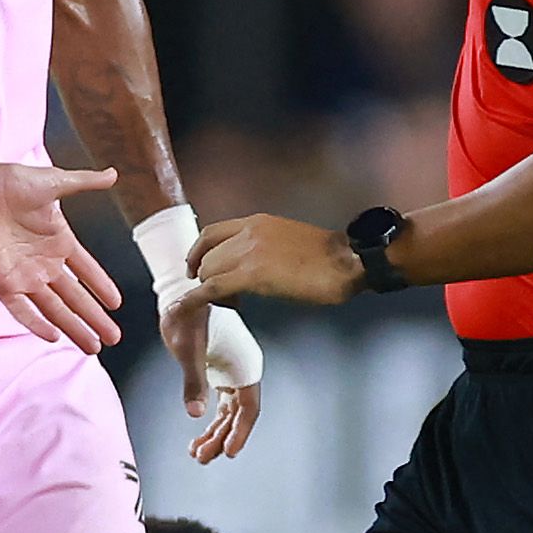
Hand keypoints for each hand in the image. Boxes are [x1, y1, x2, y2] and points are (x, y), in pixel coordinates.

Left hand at [0, 161, 122, 353]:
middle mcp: (44, 263)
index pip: (86, 271)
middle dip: (94, 319)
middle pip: (75, 298)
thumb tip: (113, 174)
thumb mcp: (56, 182)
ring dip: (74, 328)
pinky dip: (37, 323)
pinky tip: (54, 336)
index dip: (101, 286)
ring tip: (93, 346)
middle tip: (113, 338)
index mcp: (58, 241)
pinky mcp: (2, 283)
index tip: (116, 303)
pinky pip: (22, 309)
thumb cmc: (11, 183)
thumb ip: (86, 182)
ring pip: (54, 309)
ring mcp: (24, 275)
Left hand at [163, 292, 264, 463]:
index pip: (248, 408)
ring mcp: (231, 373)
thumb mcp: (189, 350)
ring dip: (215, 433)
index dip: (240, 433)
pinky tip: (198, 434)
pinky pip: (220, 404)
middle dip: (221, 438)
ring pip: (228, 413)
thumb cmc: (188, 316)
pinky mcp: (219, 372)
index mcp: (244, 366)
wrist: (180, 294)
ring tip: (196, 453)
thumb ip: (193, 382)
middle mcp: (242, 372)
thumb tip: (195, 413)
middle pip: (238, 415)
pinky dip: (210, 420)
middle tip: (202, 458)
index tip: (228, 452)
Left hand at [190, 212, 361, 308]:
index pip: (211, 233)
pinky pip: (212, 288)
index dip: (197, 253)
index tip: (195, 269)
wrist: (347, 261)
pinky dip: (194, 300)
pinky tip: (184, 309)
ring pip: (208, 272)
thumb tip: (251, 266)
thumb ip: (264, 247)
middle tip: (220, 297)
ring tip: (229, 304)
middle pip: (206, 256)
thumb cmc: (328, 258)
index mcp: (257, 222)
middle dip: (205, 277)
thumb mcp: (288, 240)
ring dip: (209, 291)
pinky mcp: (253, 274)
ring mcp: (249, 252)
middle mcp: (248, 232)